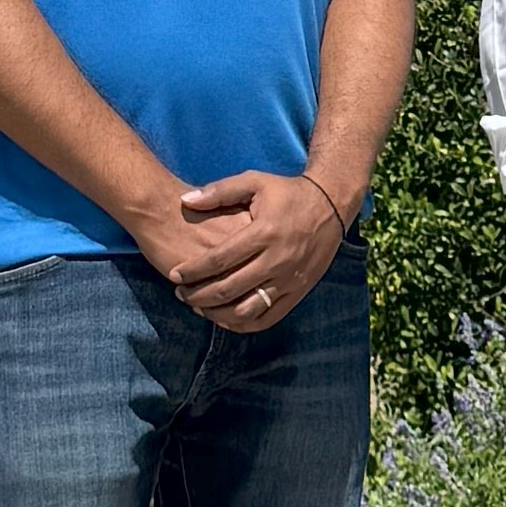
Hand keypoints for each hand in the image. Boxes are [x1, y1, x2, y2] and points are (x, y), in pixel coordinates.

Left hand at [158, 167, 343, 333]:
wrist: (330, 205)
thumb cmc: (287, 192)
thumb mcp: (255, 182)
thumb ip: (219, 191)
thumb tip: (185, 199)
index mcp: (264, 232)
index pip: (220, 260)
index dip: (193, 270)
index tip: (174, 274)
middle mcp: (277, 260)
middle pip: (229, 288)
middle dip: (198, 295)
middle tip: (180, 293)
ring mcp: (289, 280)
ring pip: (247, 310)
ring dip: (218, 314)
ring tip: (199, 307)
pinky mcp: (298, 292)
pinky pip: (267, 318)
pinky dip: (243, 324)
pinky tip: (226, 319)